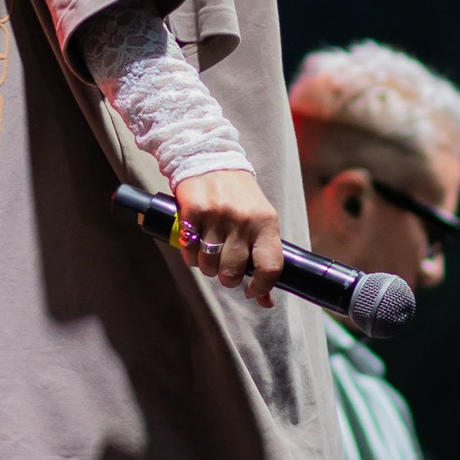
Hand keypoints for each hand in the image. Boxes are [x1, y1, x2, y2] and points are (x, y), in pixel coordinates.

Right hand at [174, 168, 283, 305]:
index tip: (252, 291)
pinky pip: (189, 250)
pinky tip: (195, 244)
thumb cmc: (240, 196)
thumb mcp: (260, 221)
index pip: (270, 266)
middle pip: (233, 271)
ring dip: (207, 267)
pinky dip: (190, 255)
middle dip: (227, 278)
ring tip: (209, 255)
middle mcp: (243, 220)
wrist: (211, 158)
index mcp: (266, 222)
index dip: (262, 287)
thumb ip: (264, 256)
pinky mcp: (193, 211)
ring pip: (208, 264)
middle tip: (225, 269)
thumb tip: (266, 301)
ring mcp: (217, 215)